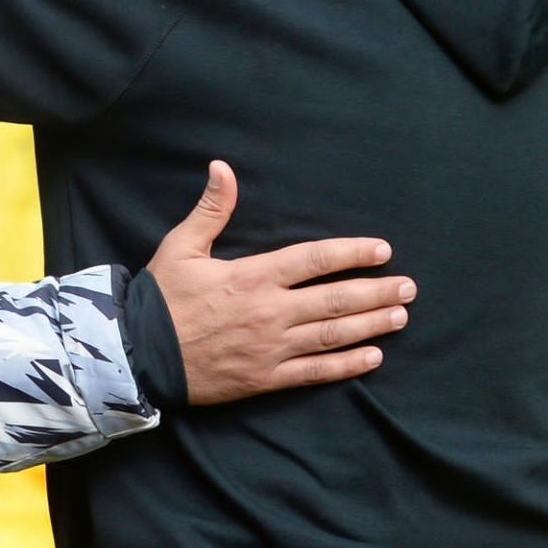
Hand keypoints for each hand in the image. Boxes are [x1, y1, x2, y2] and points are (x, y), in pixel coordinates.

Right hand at [147, 161, 413, 404]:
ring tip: (400, 316)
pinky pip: (314, 372)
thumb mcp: (181, 247)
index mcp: (253, 276)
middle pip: (335, 299)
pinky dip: (347, 365)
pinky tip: (373, 358)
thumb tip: (222, 168)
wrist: (139, 356)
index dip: (352, 254)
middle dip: (376, 291)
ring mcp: (271, 348)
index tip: (382, 250)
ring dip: (371, 324)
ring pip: (332, 335)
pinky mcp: (266, 378)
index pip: (314, 260)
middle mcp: (270, 312)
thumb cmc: (162, 299)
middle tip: (408, 286)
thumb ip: (211, 209)